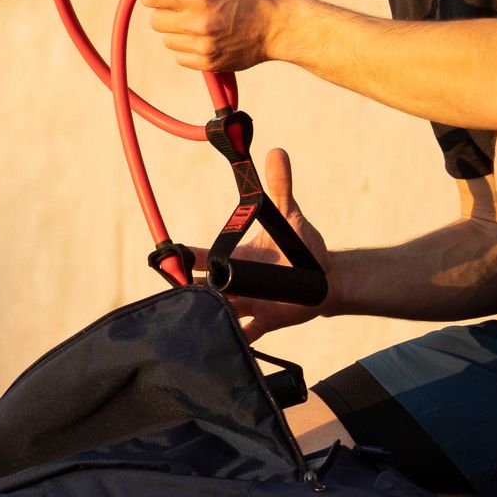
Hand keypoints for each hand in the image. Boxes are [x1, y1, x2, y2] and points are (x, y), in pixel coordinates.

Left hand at [143, 0, 284, 73]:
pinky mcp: (209, 63)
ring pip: (168, 40)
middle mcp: (198, 23)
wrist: (279, 27)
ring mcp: (203, 46)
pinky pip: (180, 57)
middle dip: (163, 12)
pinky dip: (186, 48)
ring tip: (196, 23)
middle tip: (178, 7)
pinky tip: (203, 38)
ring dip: (176, 31)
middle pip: (156, 22)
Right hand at [190, 148, 341, 341]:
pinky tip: (230, 345)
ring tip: (202, 319)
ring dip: (211, 315)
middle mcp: (237, 282)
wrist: (327, 278)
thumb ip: (281, 187)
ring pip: (220, 313)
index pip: (203, 258)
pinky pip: (246, 336)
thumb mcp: (290, 216)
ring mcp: (249, 304)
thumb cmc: (303, 247)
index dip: (184, 258)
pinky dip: (238, 341)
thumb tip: (276, 152)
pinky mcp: (266, 322)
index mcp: (236, 258)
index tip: (169, 257)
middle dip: (190, 291)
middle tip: (181, 293)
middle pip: (203, 288)